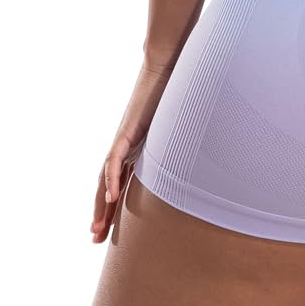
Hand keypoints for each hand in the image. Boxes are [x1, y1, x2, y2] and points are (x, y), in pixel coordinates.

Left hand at [91, 55, 176, 244]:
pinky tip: (109, 196)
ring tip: (96, 227)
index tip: (110, 230)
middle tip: (95, 238)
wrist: (171, 67)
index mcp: (138, 151)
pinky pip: (115, 159)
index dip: (114, 206)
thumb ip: (187, 152)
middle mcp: (126, 148)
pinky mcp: (127, 130)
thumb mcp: (183, 135)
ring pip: (104, 178)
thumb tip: (209, 172)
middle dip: (101, 213)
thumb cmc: (180, 97)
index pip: (121, 183)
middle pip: (107, 186)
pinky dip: (110, 179)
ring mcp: (124, 140)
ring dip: (100, 203)